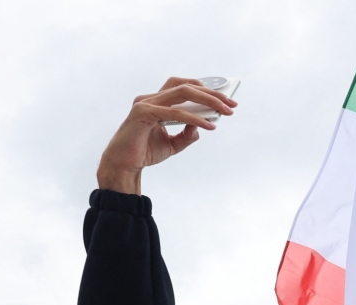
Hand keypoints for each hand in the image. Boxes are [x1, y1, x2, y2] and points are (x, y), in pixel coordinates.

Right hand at [97, 77, 236, 193]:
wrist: (123, 166)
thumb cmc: (144, 153)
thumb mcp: (172, 145)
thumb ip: (186, 135)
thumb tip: (202, 127)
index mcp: (156, 101)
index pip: (184, 87)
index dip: (206, 90)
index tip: (226, 99)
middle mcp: (151, 97)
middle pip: (186, 86)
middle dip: (212, 93)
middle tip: (232, 104)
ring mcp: (145, 102)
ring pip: (182, 93)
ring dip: (207, 101)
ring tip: (224, 111)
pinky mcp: (142, 112)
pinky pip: (174, 113)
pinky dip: (194, 118)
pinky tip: (208, 124)